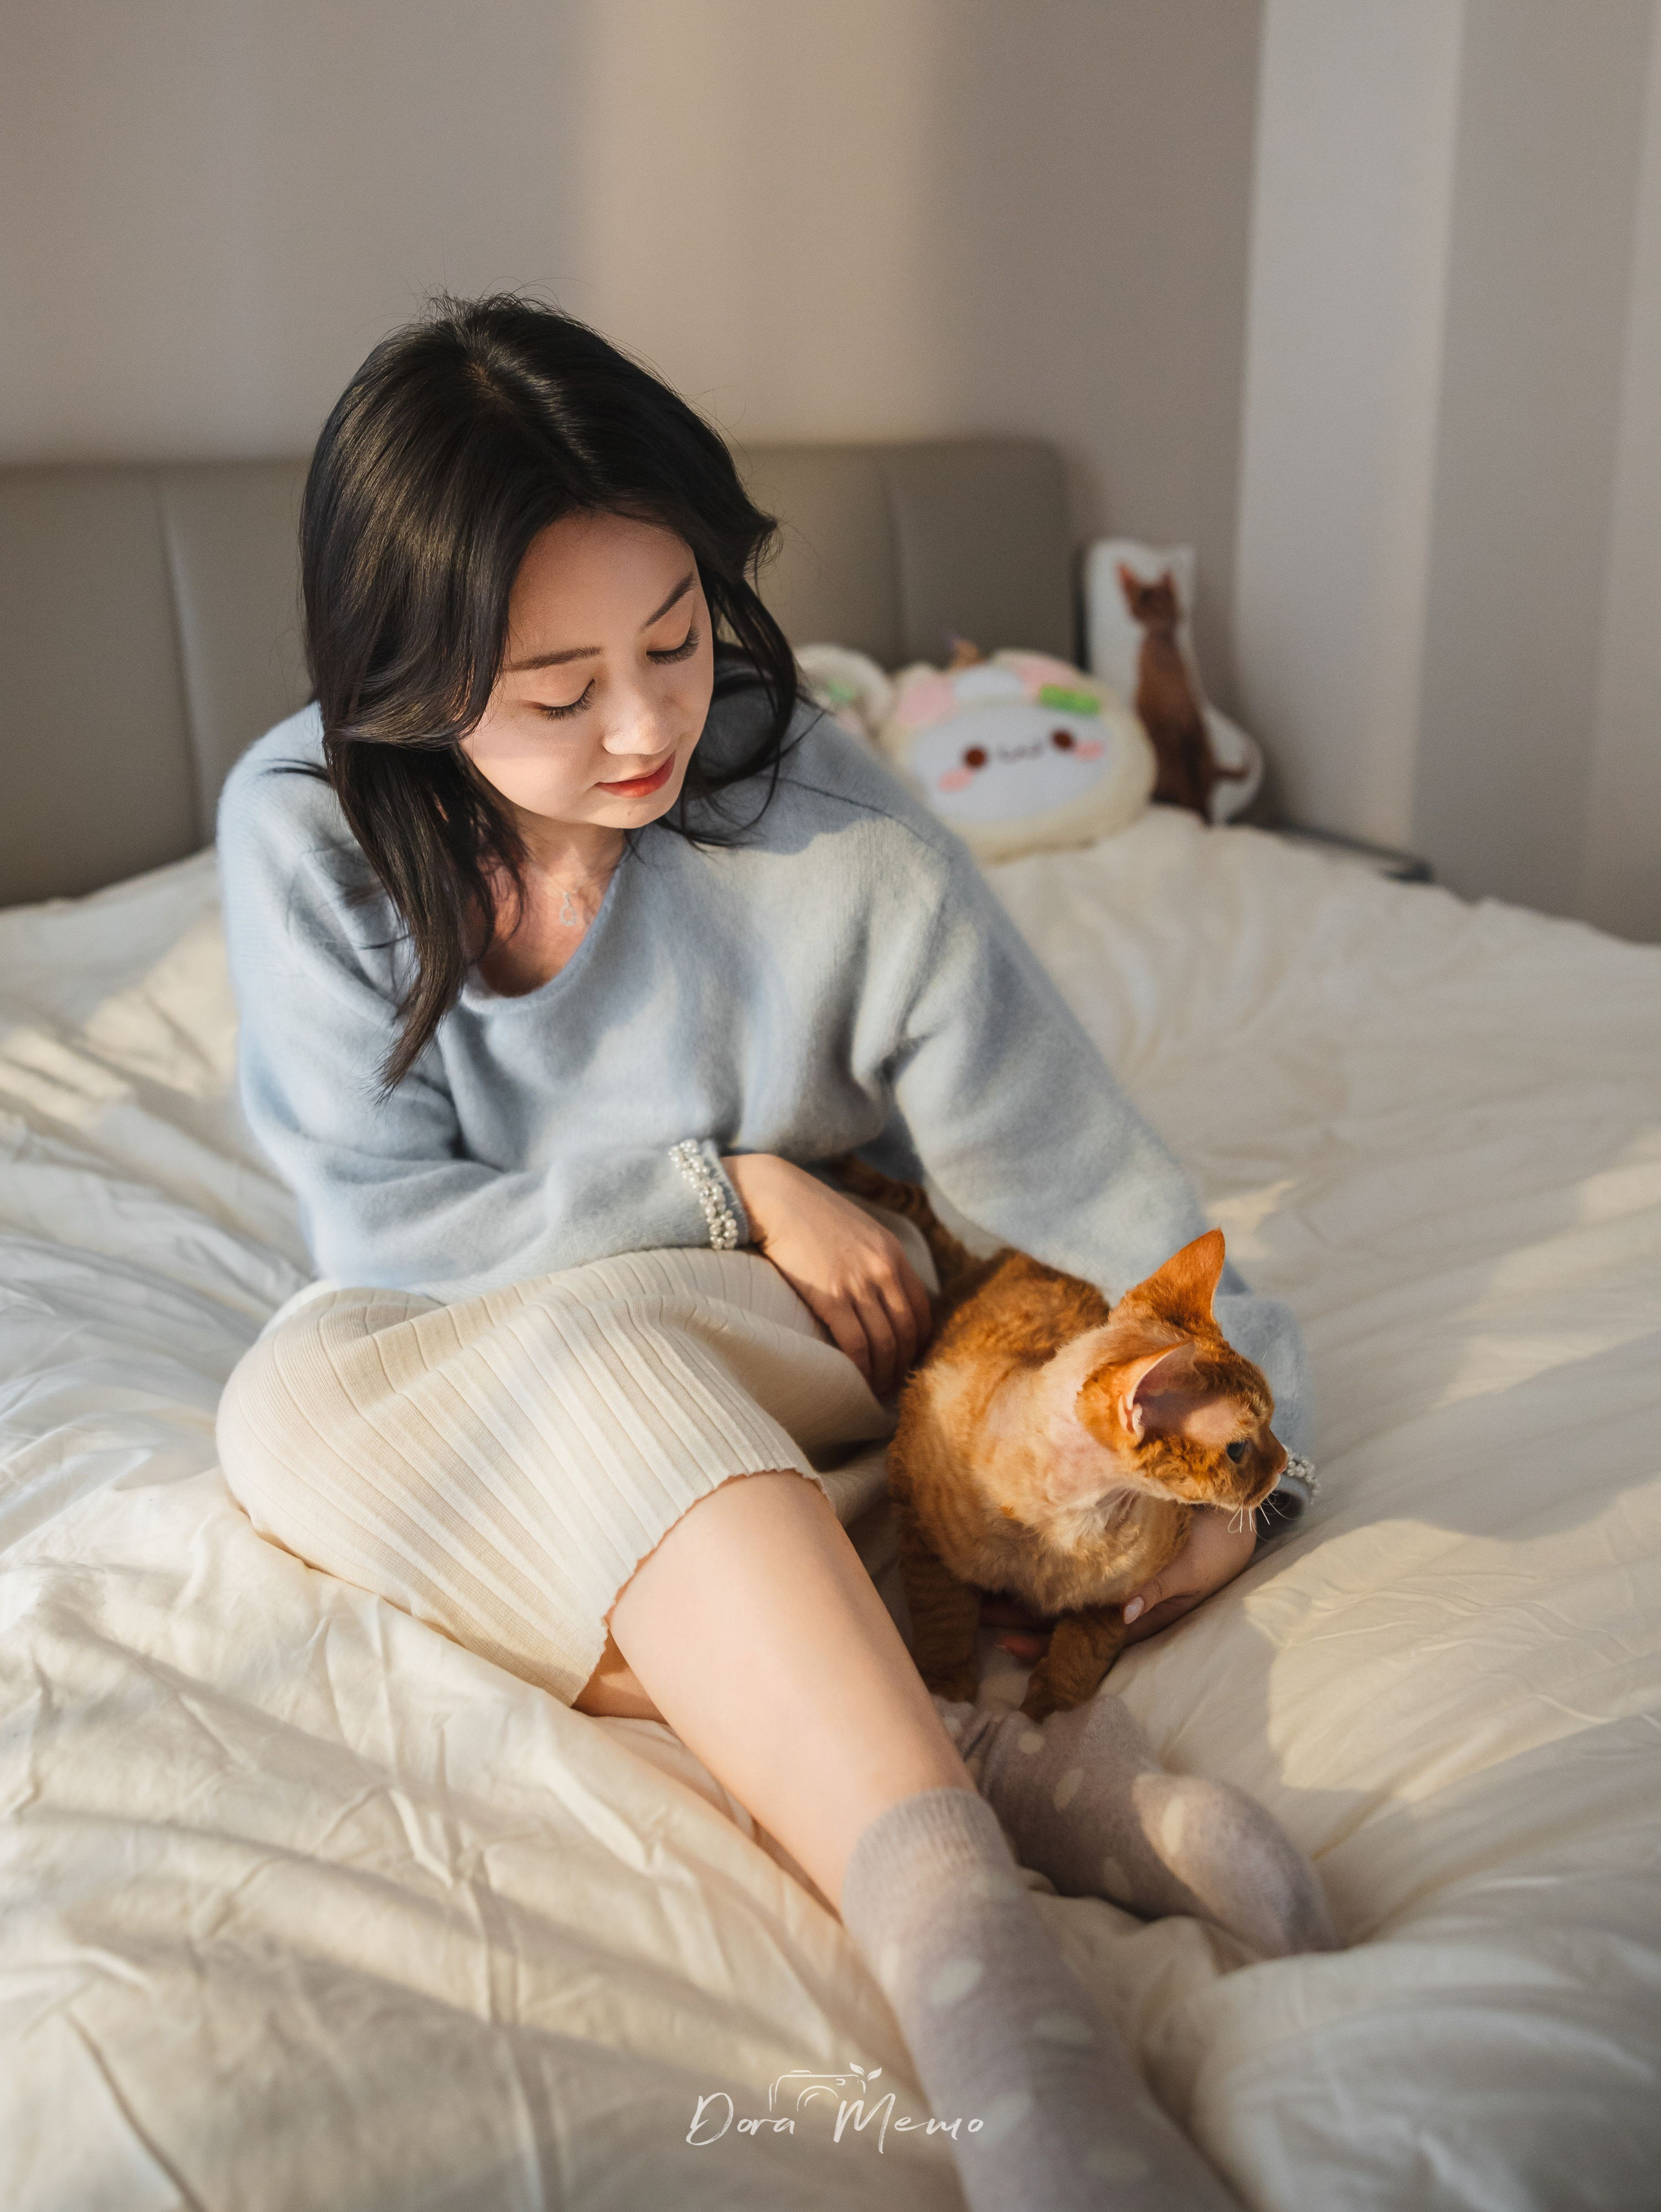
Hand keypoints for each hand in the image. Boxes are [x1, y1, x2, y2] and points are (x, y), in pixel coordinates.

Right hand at [722, 1152, 931, 1396]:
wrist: (775, 1198)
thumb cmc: (810, 1215)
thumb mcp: (857, 1231)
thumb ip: (875, 1260)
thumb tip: (879, 1294)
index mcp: (893, 1253)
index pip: (922, 1307)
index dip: (920, 1341)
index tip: (911, 1359)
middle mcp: (883, 1268)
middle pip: (906, 1330)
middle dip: (904, 1364)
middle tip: (895, 1386)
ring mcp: (858, 1282)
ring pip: (885, 1341)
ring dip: (884, 1372)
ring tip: (877, 1389)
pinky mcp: (831, 1295)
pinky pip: (856, 1343)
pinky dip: (861, 1367)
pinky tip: (857, 1380)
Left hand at [984, 1505, 1257, 1659]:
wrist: (1236, 1506)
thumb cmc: (1218, 1538)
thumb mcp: (1192, 1564)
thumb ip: (1158, 1587)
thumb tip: (1123, 1614)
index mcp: (1140, 1611)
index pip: (1084, 1635)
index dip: (1046, 1642)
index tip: (1007, 1640)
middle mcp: (1125, 1600)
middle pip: (1067, 1619)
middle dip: (1024, 1619)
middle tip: (979, 1613)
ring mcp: (1122, 1579)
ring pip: (1067, 1597)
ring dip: (1029, 1598)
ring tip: (984, 1594)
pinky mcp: (1121, 1554)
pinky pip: (1079, 1572)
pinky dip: (1048, 1571)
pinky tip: (1018, 1565)